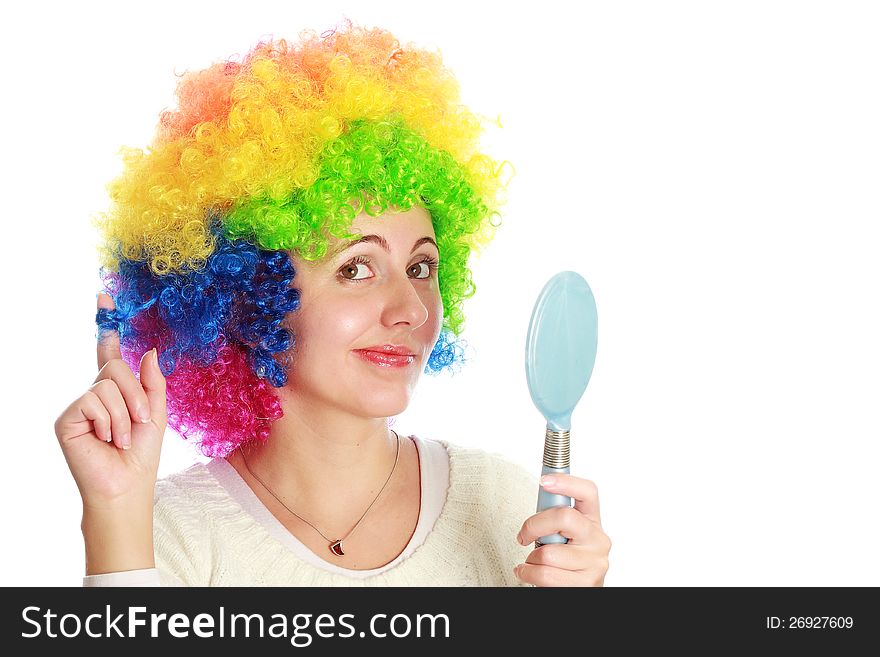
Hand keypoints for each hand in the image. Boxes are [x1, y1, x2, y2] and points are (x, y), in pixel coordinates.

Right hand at [53, 292, 167, 511]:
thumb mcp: (156, 413)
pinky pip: (94, 400)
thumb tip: (149, 350)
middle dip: (135, 394)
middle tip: (140, 421)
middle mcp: (95, 394)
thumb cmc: (141, 455)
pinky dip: (110, 421)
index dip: (106, 326)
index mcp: (117, 391)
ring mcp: (79, 405)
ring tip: (122, 438)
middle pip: (115, 366)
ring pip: (107, 383)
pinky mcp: (67, 418)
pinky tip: (107, 441)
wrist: (127, 486)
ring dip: (125, 414)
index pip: (109, 354)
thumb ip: (152, 382)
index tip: (104, 297)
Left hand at [515, 474, 610, 586]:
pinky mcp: (587, 584)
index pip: (588, 492)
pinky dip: (528, 573)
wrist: (580, 589)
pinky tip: (530, 572)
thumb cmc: (566, 560)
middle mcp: (598, 539)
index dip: (566, 482)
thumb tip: (543, 486)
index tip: (544, 480)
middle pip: (564, 517)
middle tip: (524, 535)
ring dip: (531, 558)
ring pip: (548, 553)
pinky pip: (545, 574)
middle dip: (534, 525)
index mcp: (592, 520)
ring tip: (534, 561)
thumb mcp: (565, 534)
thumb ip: (556, 516)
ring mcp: (595, 562)